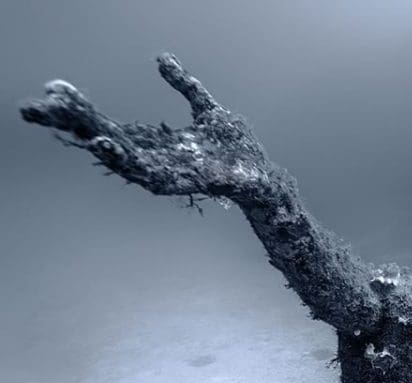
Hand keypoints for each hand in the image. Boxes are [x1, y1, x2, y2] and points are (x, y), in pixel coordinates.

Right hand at [20, 54, 265, 199]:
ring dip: (86, 134)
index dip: (81, 106)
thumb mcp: (206, 108)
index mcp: (153, 140)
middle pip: (102, 135)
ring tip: (58, 117)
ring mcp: (160, 170)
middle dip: (70, 121)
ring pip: (115, 152)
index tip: (54, 87)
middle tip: (35, 105)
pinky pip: (141, 170)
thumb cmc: (236, 148)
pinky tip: (101, 140)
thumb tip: (160, 57)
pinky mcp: (174, 181)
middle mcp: (150, 156)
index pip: (108, 120)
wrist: (261, 174)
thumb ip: (184, 85)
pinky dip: (120, 156)